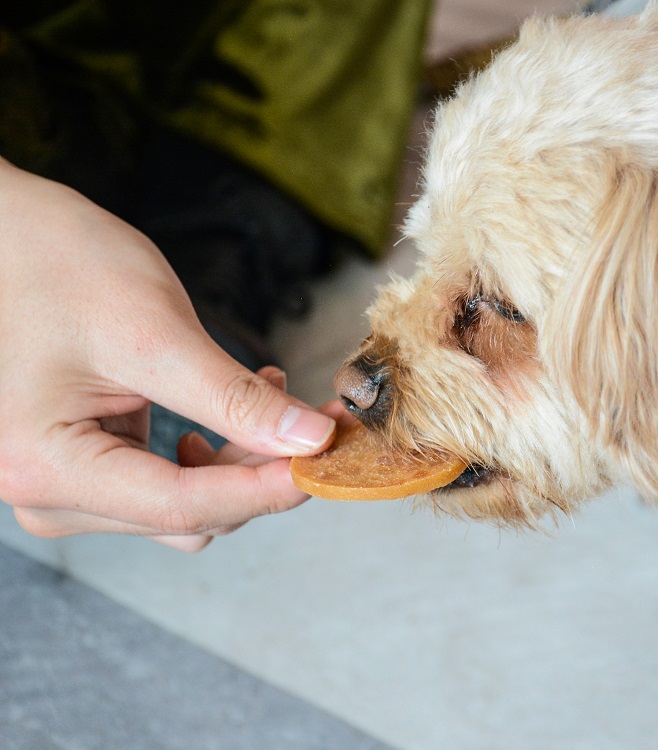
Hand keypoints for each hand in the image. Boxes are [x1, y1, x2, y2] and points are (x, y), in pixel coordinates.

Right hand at [0, 159, 336, 550]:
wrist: (8, 235)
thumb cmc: (60, 266)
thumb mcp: (155, 332)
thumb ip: (234, 398)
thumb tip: (308, 441)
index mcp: (48, 467)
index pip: (185, 507)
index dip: (270, 488)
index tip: (333, 460)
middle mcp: (49, 494)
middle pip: (190, 513)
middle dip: (263, 467)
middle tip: (322, 414)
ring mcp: (66, 485)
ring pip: (188, 506)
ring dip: (242, 460)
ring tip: (272, 392)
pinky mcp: (88, 466)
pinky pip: (169, 483)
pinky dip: (215, 452)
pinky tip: (236, 406)